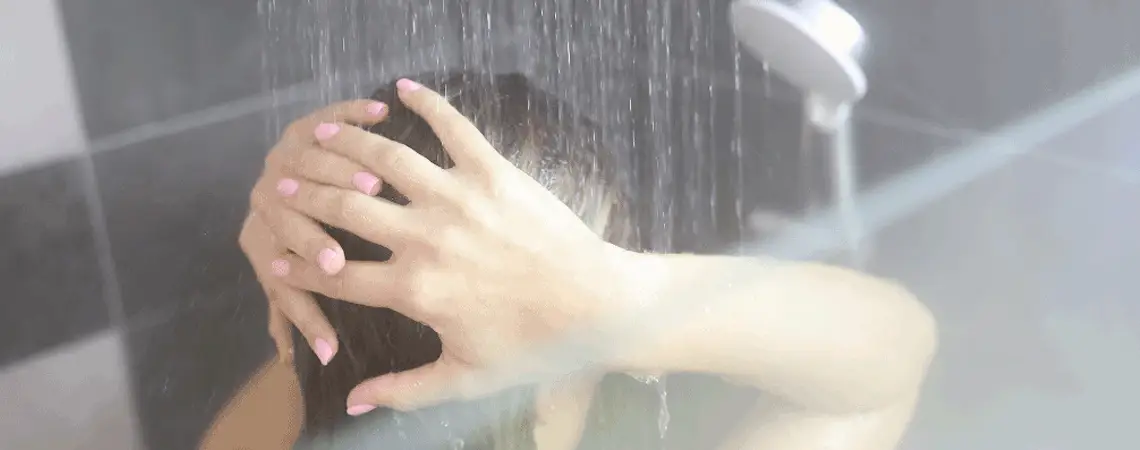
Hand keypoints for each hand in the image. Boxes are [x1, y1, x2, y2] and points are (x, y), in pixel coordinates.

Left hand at [240, 99, 389, 363]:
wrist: (286, 197)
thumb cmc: (296, 256)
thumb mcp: (289, 291)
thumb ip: (296, 319)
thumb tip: (302, 363)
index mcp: (263, 242)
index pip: (280, 256)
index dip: (306, 266)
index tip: (336, 271)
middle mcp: (267, 197)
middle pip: (288, 207)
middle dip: (320, 221)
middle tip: (356, 231)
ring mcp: (282, 159)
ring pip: (306, 160)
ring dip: (339, 171)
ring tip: (373, 184)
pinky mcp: (302, 129)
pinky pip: (325, 118)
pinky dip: (350, 114)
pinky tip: (381, 115)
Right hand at [266, 79, 640, 413]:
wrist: (599, 305)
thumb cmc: (534, 347)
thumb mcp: (466, 378)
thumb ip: (404, 390)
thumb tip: (353, 402)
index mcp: (414, 290)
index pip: (336, 275)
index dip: (299, 265)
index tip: (276, 254)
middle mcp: (426, 239)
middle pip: (346, 209)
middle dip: (306, 196)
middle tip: (282, 184)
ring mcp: (459, 200)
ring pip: (386, 161)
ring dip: (348, 145)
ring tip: (324, 134)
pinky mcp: (494, 173)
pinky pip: (453, 127)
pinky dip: (426, 104)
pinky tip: (402, 91)